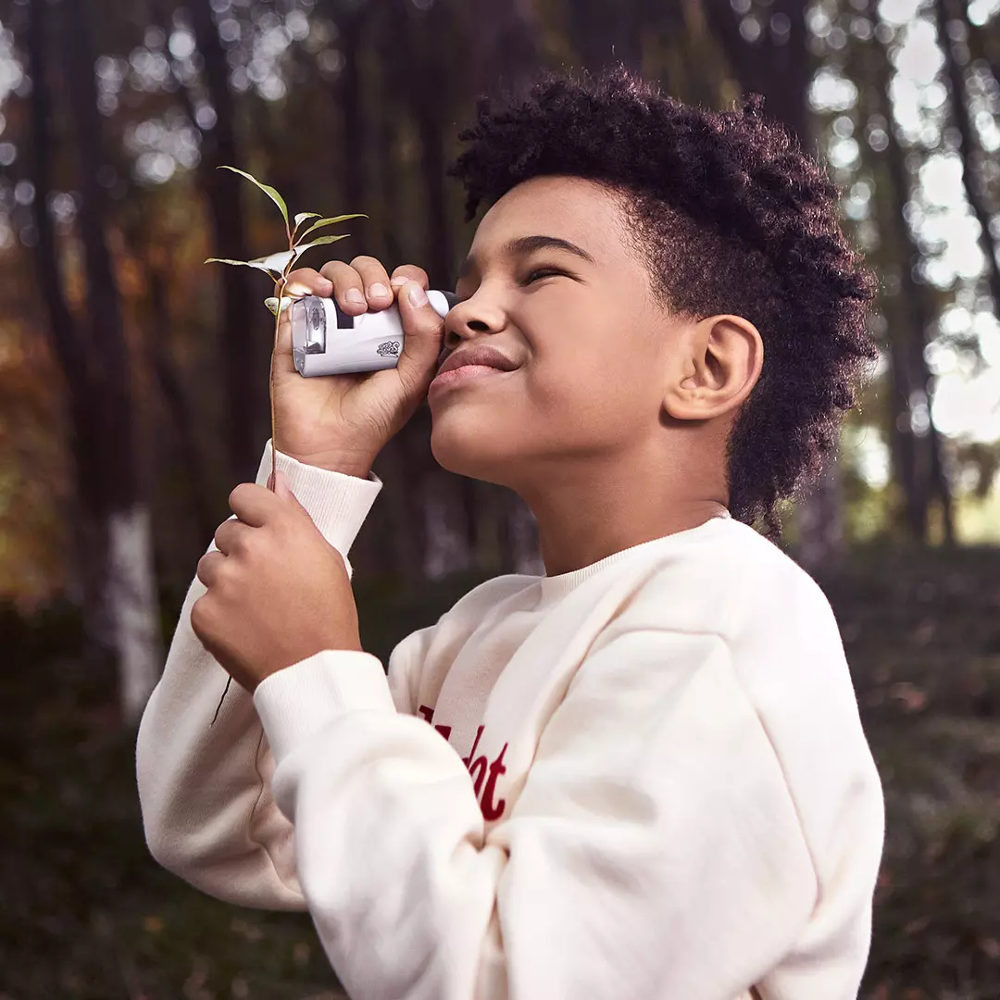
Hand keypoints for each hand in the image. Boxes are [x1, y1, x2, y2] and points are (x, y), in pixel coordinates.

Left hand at [191, 472, 362, 692]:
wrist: (313, 672)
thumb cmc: (328, 614)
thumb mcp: (325, 557)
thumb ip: (295, 516)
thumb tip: (276, 480)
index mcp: (284, 529)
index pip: (243, 495)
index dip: (251, 512)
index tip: (258, 528)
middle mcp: (251, 548)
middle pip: (226, 530)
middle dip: (242, 550)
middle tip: (267, 582)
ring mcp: (224, 581)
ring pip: (210, 564)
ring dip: (227, 579)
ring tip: (257, 607)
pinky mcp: (204, 613)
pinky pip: (204, 601)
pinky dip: (220, 614)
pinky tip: (247, 628)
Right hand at [272, 257, 447, 472]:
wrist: (329, 444)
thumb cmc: (373, 418)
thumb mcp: (412, 381)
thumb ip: (425, 337)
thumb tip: (411, 288)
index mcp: (393, 330)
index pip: (402, 284)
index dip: (406, 279)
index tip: (403, 294)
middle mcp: (360, 321)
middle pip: (366, 270)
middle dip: (374, 275)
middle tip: (378, 302)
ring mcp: (325, 321)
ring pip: (334, 272)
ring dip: (345, 278)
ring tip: (353, 309)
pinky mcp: (294, 327)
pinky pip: (296, 286)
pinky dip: (308, 279)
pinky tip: (320, 295)